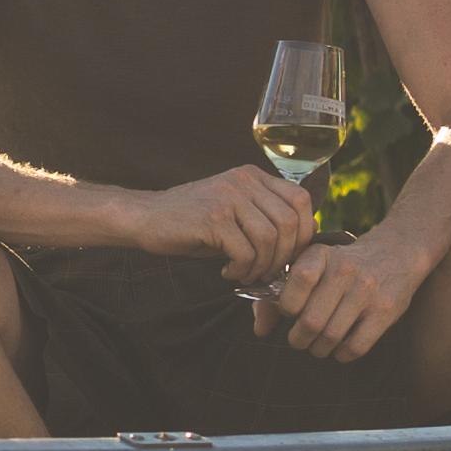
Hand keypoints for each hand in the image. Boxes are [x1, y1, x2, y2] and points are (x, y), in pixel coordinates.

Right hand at [152, 164, 321, 284]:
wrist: (146, 218)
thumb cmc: (192, 222)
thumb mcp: (233, 210)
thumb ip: (263, 218)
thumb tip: (298, 248)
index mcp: (253, 176)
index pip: (301, 199)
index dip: (304, 232)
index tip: (291, 255)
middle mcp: (243, 181)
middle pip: (289, 222)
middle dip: (284, 256)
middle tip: (267, 272)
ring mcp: (227, 197)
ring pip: (269, 238)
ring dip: (262, 266)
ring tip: (246, 274)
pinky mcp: (212, 218)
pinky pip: (245, 251)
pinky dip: (242, 269)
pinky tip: (228, 272)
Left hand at [255, 228, 432, 361]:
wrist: (398, 252)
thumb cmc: (344, 265)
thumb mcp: (315, 264)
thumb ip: (282, 292)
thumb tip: (260, 331)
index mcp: (321, 255)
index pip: (296, 284)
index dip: (286, 306)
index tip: (290, 311)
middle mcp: (345, 270)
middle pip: (310, 321)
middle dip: (299, 338)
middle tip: (300, 339)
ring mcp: (367, 291)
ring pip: (331, 337)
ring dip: (319, 349)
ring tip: (318, 345)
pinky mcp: (385, 311)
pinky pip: (355, 347)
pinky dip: (341, 355)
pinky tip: (339, 348)